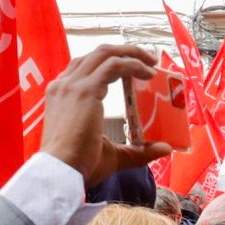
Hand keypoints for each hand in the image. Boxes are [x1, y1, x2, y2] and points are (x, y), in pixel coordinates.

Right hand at [39, 44, 171, 182]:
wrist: (61, 172)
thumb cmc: (79, 167)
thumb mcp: (111, 154)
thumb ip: (136, 151)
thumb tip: (164, 149)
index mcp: (61, 95)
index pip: (85, 67)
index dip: (109, 63)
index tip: (131, 68)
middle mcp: (64, 85)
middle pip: (96, 54)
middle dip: (124, 51)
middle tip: (147, 59)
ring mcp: (73, 85)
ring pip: (105, 53)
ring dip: (131, 53)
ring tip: (151, 61)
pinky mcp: (85, 91)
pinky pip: (114, 66)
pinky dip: (133, 65)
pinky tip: (148, 73)